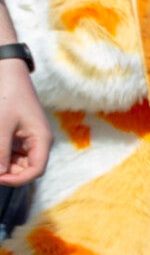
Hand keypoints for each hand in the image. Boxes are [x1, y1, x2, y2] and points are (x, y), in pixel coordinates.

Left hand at [0, 58, 49, 185]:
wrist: (7, 74)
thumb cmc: (7, 96)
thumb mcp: (2, 125)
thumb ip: (1, 151)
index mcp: (41, 139)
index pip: (35, 170)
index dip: (17, 179)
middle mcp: (39, 141)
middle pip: (27, 169)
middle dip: (8, 172)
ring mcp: (29, 138)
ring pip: (18, 162)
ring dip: (4, 164)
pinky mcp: (19, 135)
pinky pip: (12, 152)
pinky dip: (2, 155)